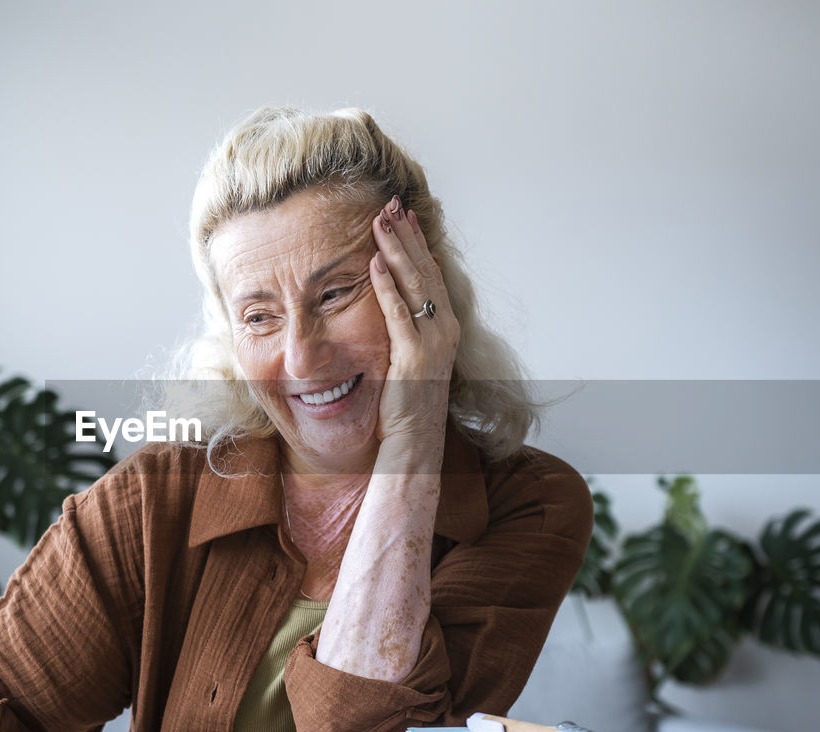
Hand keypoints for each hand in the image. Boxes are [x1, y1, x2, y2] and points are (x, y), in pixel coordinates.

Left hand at [369, 195, 459, 446]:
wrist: (414, 440)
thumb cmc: (407, 401)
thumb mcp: (412, 355)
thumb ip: (409, 325)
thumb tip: (401, 297)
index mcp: (445, 326)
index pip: (431, 273)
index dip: (417, 242)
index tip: (403, 215)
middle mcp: (445, 329)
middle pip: (425, 270)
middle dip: (407, 236)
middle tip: (390, 204)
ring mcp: (432, 342)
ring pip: (414, 285)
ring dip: (396, 250)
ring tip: (380, 222)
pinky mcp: (413, 357)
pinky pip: (398, 313)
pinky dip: (386, 286)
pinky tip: (374, 263)